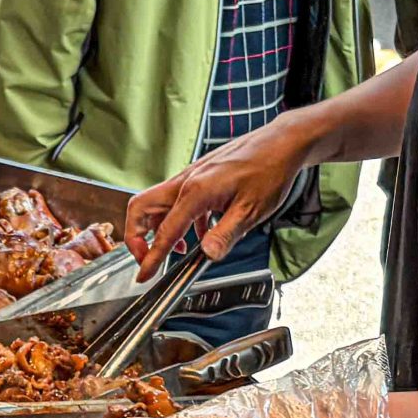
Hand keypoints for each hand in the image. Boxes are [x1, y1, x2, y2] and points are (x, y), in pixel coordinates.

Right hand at [126, 108, 324, 277]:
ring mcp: (190, 177)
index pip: (164, 231)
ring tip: (179, 250)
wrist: (280, 143)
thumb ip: (226, 235)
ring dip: (159, 229)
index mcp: (196, 192)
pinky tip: (201, 232)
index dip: (152, 257)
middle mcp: (186, 182)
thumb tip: (208, 255)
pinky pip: (176, 201)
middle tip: (148, 257)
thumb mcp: (251, 211)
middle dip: (137, 236)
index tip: (144, 274)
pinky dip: (179, 220)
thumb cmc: (269, 170)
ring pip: (156, 204)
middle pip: (141, 208)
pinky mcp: (198, 177)